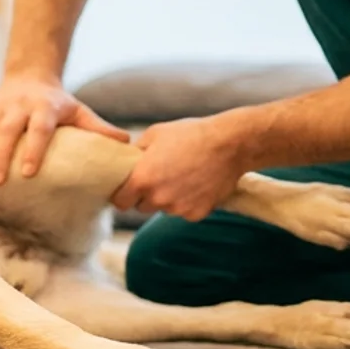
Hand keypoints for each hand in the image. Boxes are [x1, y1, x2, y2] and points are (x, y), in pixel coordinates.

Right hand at [0, 73, 130, 184]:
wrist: (30, 74)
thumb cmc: (58, 102)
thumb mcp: (79, 111)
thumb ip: (99, 128)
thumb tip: (127, 145)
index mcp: (44, 107)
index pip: (40, 128)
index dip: (34, 148)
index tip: (30, 171)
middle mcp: (18, 105)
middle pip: (8, 131)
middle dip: (1, 156)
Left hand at [110, 115, 249, 221]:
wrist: (229, 144)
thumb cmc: (191, 134)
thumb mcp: (155, 134)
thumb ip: (136, 152)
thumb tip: (126, 160)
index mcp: (142, 180)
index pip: (120, 202)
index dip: (122, 195)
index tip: (127, 189)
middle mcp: (158, 199)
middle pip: (141, 207)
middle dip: (145, 196)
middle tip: (159, 178)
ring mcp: (178, 209)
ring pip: (164, 209)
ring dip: (167, 199)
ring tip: (181, 177)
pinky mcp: (196, 214)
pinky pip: (184, 212)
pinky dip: (187, 202)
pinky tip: (196, 184)